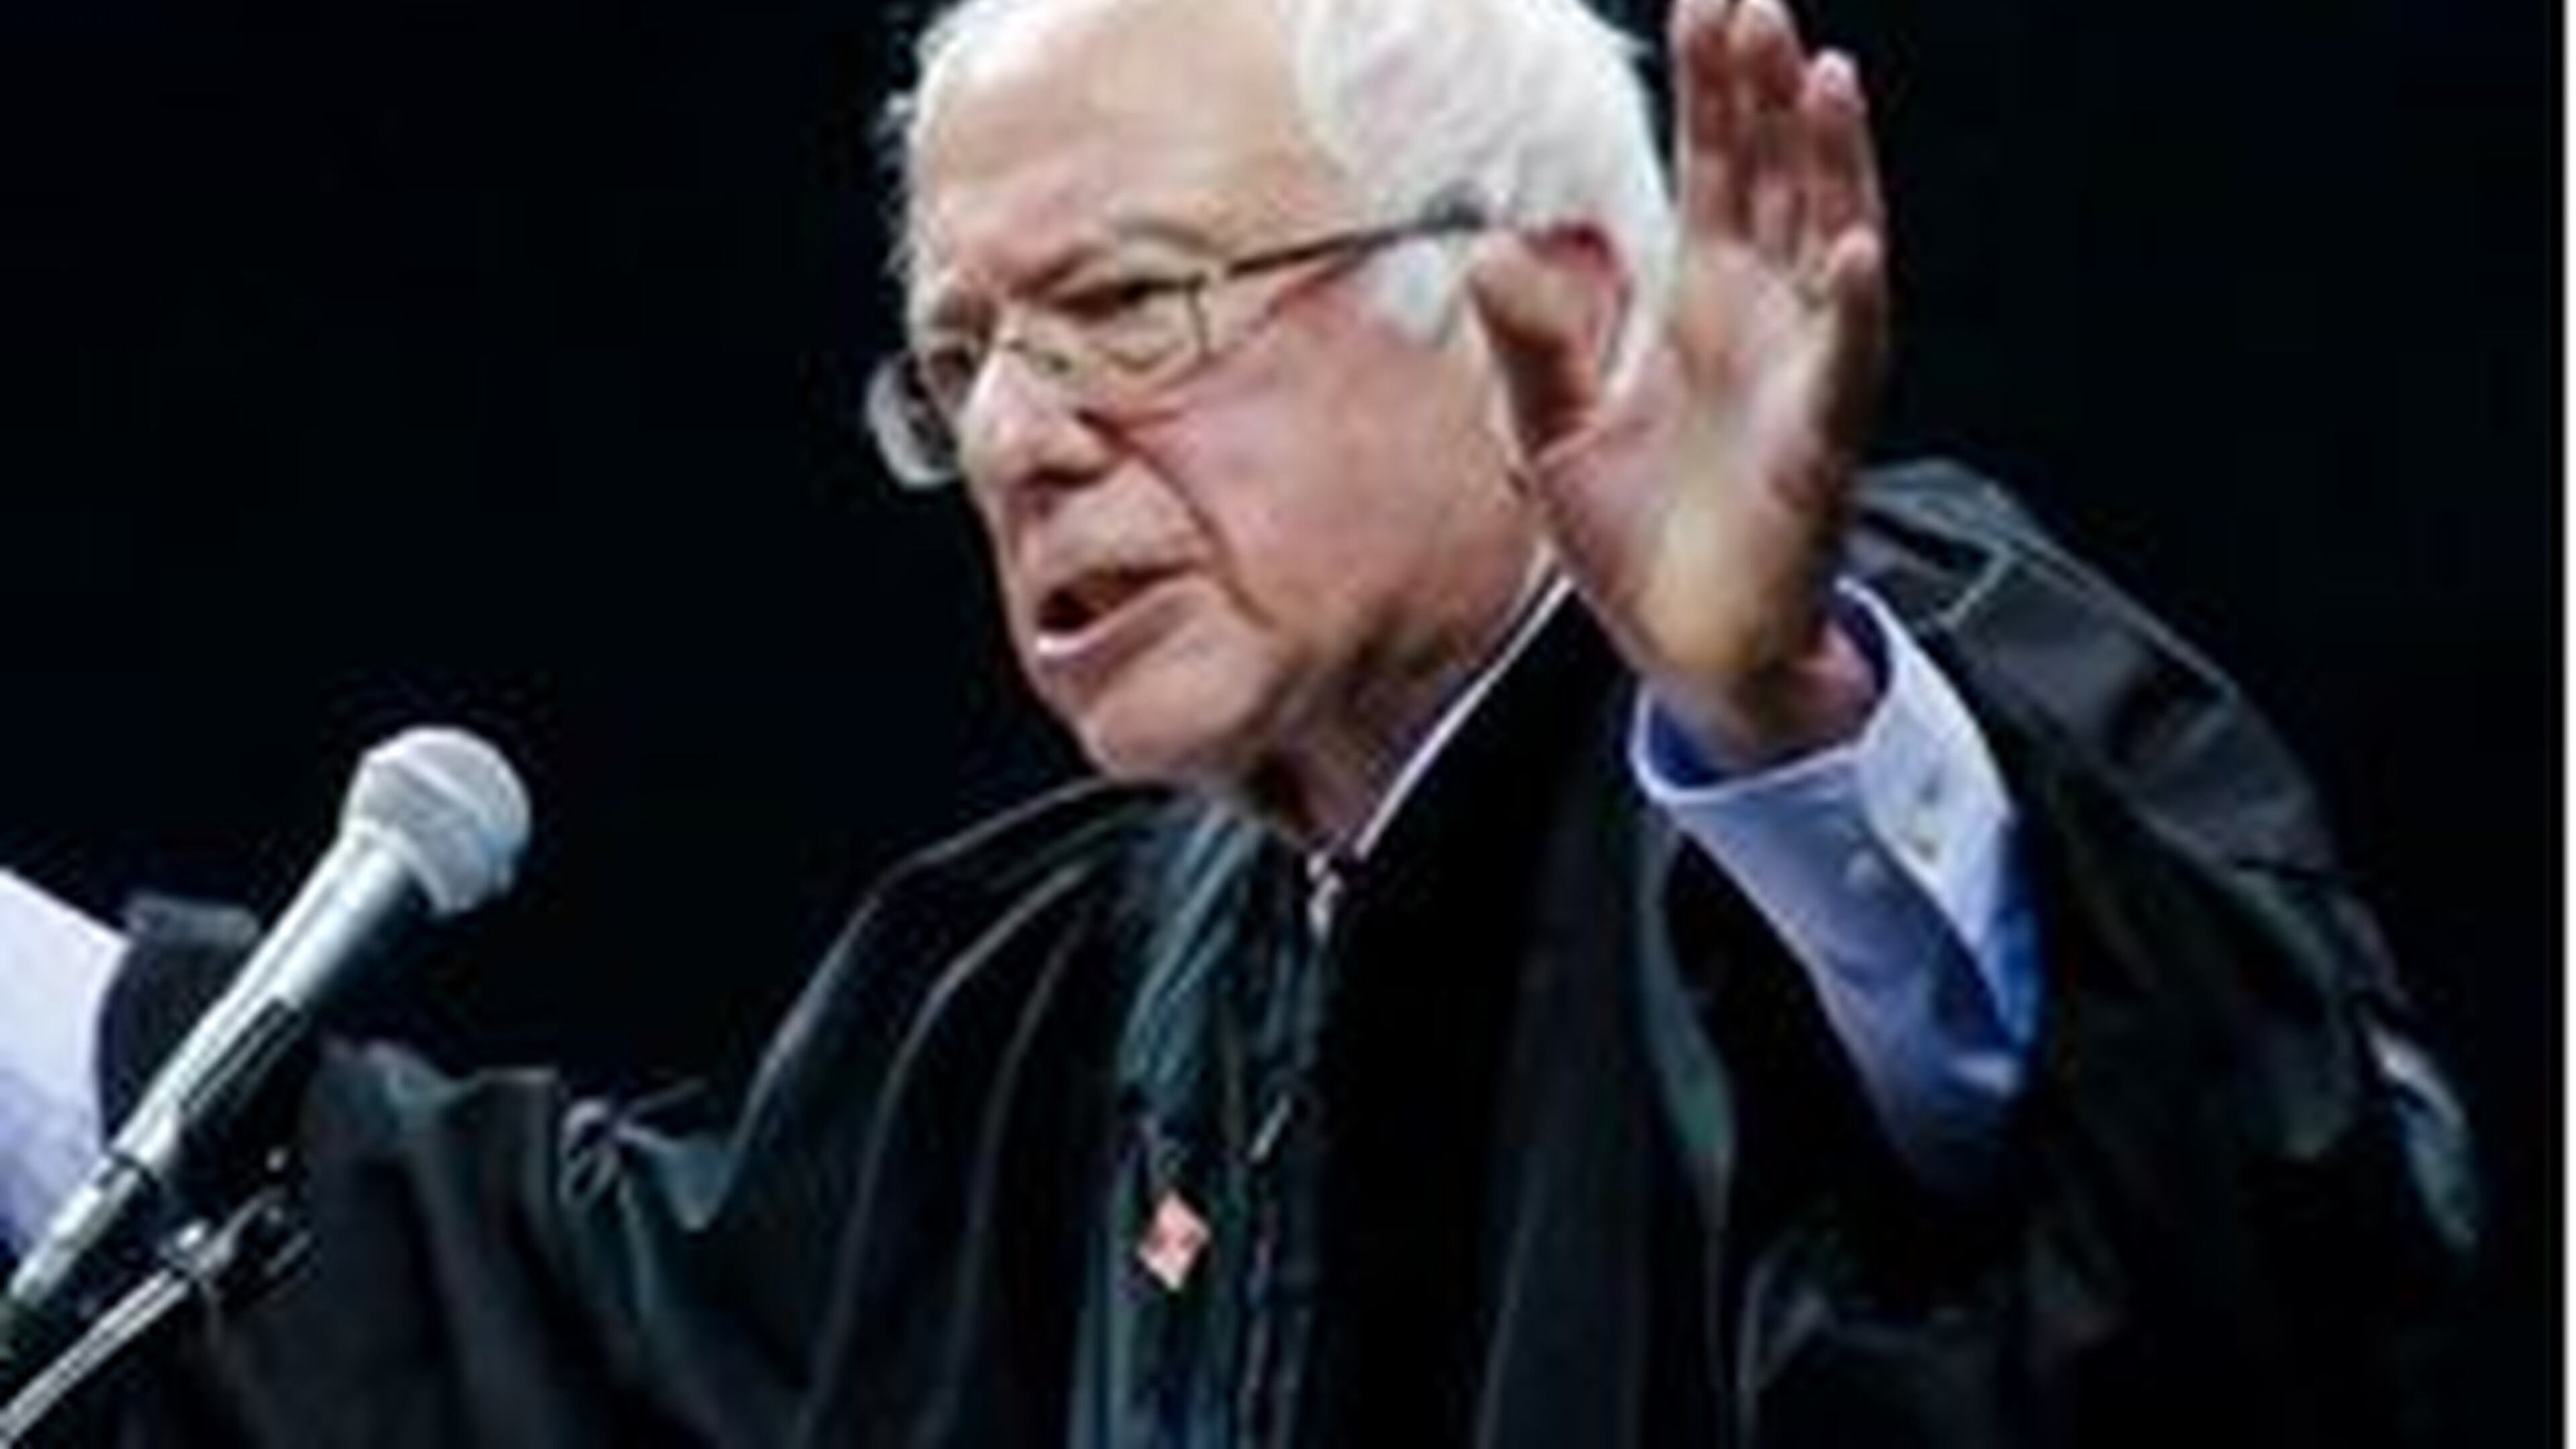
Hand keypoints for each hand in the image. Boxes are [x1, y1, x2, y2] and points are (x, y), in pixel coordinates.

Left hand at [1469, 0, 1888, 767]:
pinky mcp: (1820, 445)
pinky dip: (1852, 304)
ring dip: (1829, 161)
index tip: (1702, 2)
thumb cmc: (1636, 544)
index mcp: (1699, 306)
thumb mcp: (1553, 437)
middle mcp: (1761, 320)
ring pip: (1827, 240)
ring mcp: (1800, 374)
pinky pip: (1847, 363)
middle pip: (1770, 179)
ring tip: (1822, 74)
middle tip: (1751, 0)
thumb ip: (1529, 345)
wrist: (1687, 654)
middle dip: (1763, 92)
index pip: (1711, 170)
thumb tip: (1489, 249)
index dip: (1709, 89)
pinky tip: (1851, 241)